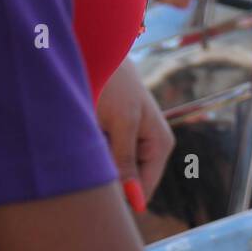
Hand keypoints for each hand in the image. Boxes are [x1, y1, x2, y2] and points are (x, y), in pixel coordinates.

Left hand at [97, 58, 174, 202]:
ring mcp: (133, 143)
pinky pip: (104, 155)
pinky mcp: (117, 136)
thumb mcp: (121, 122)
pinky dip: (93, 146)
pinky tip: (90, 126)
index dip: (122, 194)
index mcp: (160, 146)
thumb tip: (136, 201)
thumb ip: (126, 161)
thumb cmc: (113, 82)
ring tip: (92, 129)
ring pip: (113, 169)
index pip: (144, 190)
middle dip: (108, 172)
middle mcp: (150, 148)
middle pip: (128, 181)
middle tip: (95, 144)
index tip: (98, 183)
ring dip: (98, 157)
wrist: (98, 49)